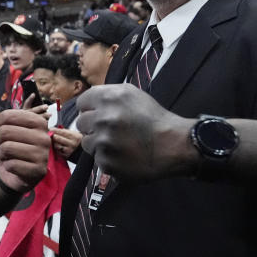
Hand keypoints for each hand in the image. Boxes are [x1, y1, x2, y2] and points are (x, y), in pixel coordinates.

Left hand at [0, 92, 49, 192]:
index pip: (6, 116)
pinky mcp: (39, 170)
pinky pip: (11, 164)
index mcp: (37, 120)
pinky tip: (15, 167)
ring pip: (6, 148)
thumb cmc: (7, 146)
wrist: (12, 172)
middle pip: (5, 132)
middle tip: (3, 147)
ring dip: (1, 154)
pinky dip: (7, 166)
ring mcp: (43, 153)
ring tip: (9, 156)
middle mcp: (44, 135)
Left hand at [51, 127, 81, 157]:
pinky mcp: (66, 156)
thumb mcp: (74, 134)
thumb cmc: (76, 140)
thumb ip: (65, 131)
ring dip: (54, 142)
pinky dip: (56, 148)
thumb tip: (54, 129)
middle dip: (53, 136)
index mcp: (75, 137)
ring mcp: (69, 150)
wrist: (84, 151)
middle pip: (58, 138)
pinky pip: (57, 151)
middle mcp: (72, 144)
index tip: (50, 129)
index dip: (55, 130)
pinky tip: (58, 146)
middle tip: (51, 134)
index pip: (62, 132)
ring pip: (56, 145)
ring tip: (55, 141)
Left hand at [76, 84, 193, 181]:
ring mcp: (103, 142)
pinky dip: (108, 159)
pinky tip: (124, 156)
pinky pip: (98, 159)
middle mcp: (103, 118)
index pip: (82, 103)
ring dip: (99, 144)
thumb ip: (107, 96)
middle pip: (81, 123)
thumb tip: (86, 104)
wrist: (174, 145)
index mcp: (109, 98)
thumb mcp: (132, 95)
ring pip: (87, 142)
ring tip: (120, 144)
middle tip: (112, 131)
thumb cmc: (154, 119)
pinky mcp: (106, 162)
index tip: (99, 114)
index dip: (90, 109)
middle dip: (93, 126)